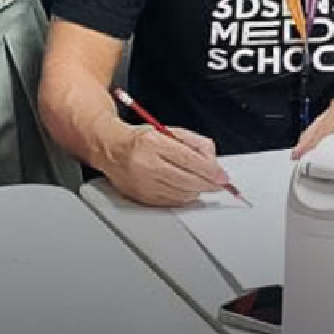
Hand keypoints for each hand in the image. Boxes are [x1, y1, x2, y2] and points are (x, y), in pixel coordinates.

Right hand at [106, 125, 228, 207]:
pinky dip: (183, 197)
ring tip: (199, 182)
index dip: (210, 170)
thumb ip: (195, 143)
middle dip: (208, 184)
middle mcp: (146, 164)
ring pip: (181, 194)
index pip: (189, 160)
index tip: (222, 177)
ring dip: (196, 190)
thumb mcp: (169, 131)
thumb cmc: (141, 140)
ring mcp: (143, 183)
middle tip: (218, 183)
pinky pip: (171, 202)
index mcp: (153, 143)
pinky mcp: (141, 197)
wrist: (111, 149)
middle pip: (187, 180)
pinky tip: (185, 189)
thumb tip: (214, 162)